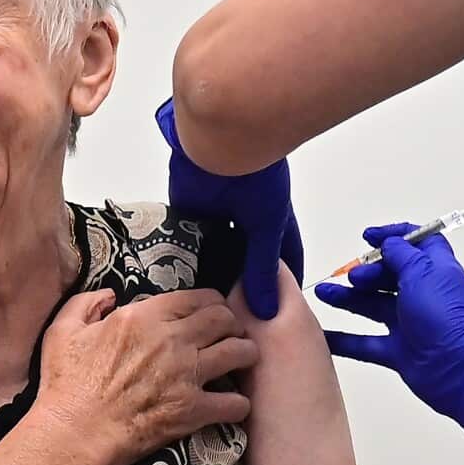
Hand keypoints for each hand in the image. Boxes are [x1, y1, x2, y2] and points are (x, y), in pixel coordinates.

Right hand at [35, 288, 258, 464]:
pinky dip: (239, 403)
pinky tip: (234, 404)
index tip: (213, 309)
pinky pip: (235, 402)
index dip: (212, 301)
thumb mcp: (63, 330)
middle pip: (224, 319)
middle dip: (234, 323)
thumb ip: (86, 302)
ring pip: (239, 352)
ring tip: (244, 358)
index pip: (197, 297)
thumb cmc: (66, 383)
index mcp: (143, 317)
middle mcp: (172, 341)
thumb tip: (110, 294)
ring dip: (246, 354)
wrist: (75, 433)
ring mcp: (186, 375)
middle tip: (233, 332)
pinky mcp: (192, 410)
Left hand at [156, 97, 303, 318]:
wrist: (220, 142)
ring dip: (211, 273)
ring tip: (206, 312)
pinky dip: (184, 259)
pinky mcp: (189, 212)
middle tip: (236, 323)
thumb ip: (262, 267)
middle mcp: (245, 220)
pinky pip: (186, 241)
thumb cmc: (257, 177)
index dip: (283, 286)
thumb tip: (266, 311)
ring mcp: (217, 216)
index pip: (282, 260)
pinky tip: (180, 287)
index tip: (281, 316)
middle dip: (242, 285)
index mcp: (273, 220)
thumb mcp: (267, 227)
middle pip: (244, 260)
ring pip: (214, 253)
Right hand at [315, 223, 463, 434]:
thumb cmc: (445, 316)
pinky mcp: (398, 351)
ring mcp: (409, 323)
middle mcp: (421, 294)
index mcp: (433, 270)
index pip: (415, 243)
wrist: (460, 368)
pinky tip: (321, 334)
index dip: (392, 236)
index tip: (369, 237)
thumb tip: (387, 243)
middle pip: (388, 274)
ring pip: (372, 305)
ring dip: (347, 297)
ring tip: (323, 292)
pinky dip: (343, 339)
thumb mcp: (422, 271)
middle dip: (367, 270)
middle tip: (354, 276)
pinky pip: (364, 342)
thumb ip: (400, 253)